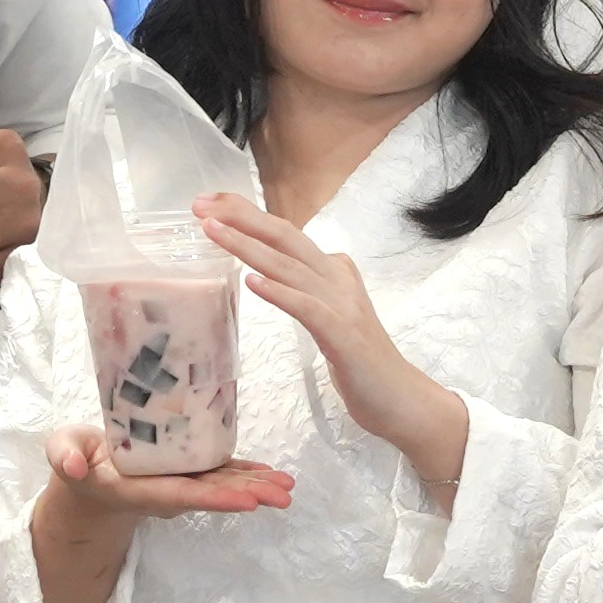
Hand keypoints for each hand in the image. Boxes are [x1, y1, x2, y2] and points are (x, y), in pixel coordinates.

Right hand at [43, 421, 292, 525]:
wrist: (86, 479)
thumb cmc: (76, 461)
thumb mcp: (63, 452)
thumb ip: (66, 456)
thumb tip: (75, 465)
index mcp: (137, 488)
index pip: (180, 494)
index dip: (213, 497)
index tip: (246, 501)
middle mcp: (164, 491)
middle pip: (210, 494)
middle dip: (247, 495)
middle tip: (283, 495)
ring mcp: (178, 483)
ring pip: (220, 485)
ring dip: (255, 487)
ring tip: (287, 487)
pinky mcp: (186, 472)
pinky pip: (220, 474)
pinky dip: (246, 474)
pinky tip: (273, 475)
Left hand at [198, 192, 468, 498]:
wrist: (403, 400)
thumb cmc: (364, 365)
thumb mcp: (332, 317)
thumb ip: (311, 291)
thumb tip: (278, 274)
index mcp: (333, 273)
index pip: (285, 235)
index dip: (246, 214)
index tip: (209, 203)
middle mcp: (337, 280)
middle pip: (285, 238)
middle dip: (240, 217)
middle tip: (199, 205)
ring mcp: (342, 306)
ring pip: (289, 267)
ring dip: (249, 247)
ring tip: (213, 232)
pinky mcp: (343, 336)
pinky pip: (307, 308)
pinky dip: (280, 293)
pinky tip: (253, 281)